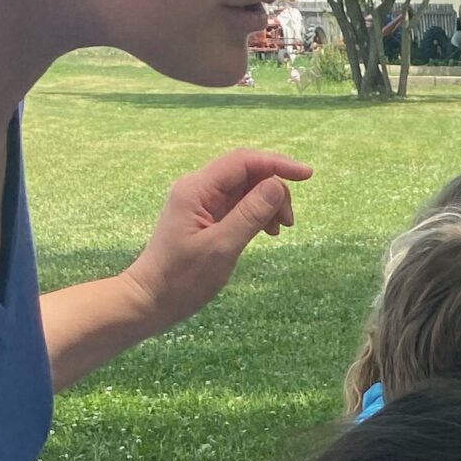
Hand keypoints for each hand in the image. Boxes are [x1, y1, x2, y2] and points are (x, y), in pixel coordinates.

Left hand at [121, 150, 311, 331]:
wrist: (152, 299)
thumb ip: (250, 214)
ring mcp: (201, 202)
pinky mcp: (205, 216)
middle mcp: (197, 188)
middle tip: (289, 223)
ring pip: (245, 189)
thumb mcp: (222, 247)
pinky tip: (266, 231)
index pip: (243, 161)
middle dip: (274, 190)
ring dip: (268, 204)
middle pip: (246, 172)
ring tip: (278, 231)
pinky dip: (257, 214)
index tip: (308, 175)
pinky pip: (238, 204)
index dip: (277, 164)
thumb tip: (277, 186)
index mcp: (196, 189)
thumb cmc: (183, 278)